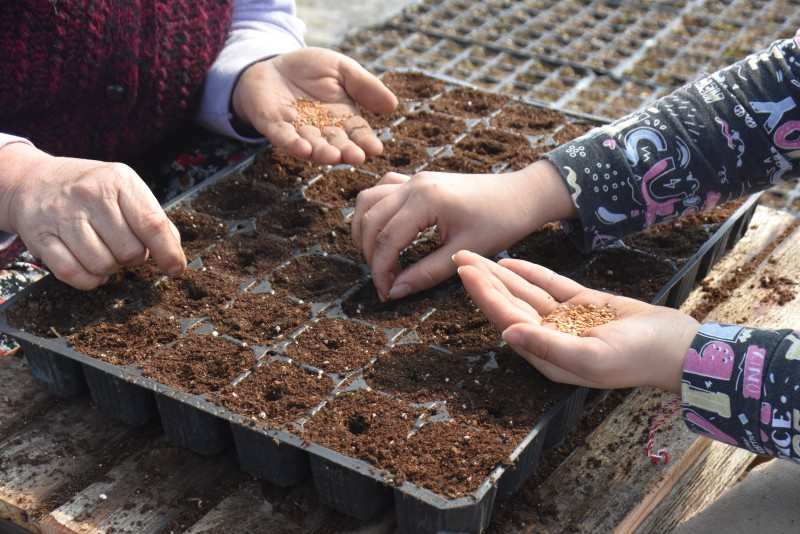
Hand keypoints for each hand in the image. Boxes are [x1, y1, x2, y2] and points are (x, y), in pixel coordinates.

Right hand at [0, 143, 185, 289]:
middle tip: (125, 248)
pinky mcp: (39, 236)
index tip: (175, 268)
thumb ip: (152, 217)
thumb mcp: (124, 189)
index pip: (152, 223)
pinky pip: (73, 274)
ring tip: (105, 253)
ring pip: (102, 265)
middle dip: (134, 258)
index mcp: (119, 181)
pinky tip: (91, 269)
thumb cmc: (90, 189)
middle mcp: (90, 195)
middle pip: (129, 250)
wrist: (32, 180)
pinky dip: (88, 280)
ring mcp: (62, 216)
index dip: (168, 252)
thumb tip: (174, 248)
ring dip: (110, 269)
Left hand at [231, 47, 397, 165]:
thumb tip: (393, 105)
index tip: (375, 148)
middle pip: (336, 144)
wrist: (272, 64)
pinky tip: (301, 148)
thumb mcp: (342, 69)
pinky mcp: (273, 126)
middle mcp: (322, 130)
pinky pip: (282, 137)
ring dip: (321, 153)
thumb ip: (364, 86)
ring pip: (311, 145)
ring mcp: (297, 130)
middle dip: (345, 151)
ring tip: (331, 158)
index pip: (357, 133)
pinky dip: (291, 144)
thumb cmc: (311, 69)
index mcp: (342, 118)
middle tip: (356, 158)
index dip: (366, 141)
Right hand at [351, 160, 575, 300]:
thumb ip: (426, 273)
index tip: (386, 293)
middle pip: (370, 220)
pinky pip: (381, 189)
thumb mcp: (463, 253)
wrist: (521, 195)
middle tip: (385, 282)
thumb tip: (394, 291)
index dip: (381, 271)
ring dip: (365, 230)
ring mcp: (414, 178)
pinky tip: (385, 231)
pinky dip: (374, 210)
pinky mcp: (418, 179)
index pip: (387, 239)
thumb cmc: (501, 223)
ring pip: (367, 200)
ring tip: (378, 258)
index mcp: (427, 200)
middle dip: (370, 255)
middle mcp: (414, 184)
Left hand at [453, 250, 697, 392]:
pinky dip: (531, 273)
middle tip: (460, 255)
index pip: (507, 319)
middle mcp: (551, 338)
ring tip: (476, 256)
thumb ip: (548, 347)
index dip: (484, 295)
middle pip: (510, 304)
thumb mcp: (593, 358)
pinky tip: (511, 262)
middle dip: (484, 281)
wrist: (681, 348)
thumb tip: (506, 334)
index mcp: (548, 355)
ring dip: (501, 274)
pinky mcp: (584, 304)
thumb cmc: (640, 358)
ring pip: (526, 293)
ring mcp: (567, 321)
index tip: (465, 272)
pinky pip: (551, 286)